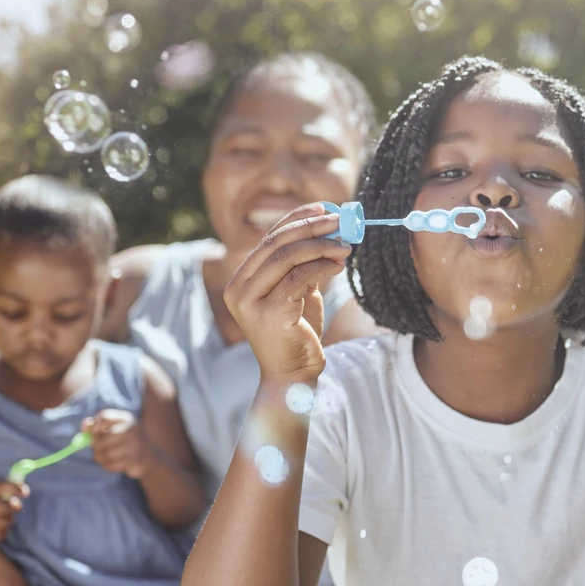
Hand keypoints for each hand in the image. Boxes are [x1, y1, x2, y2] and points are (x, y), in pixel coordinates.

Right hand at [0, 481, 26, 545]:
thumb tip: (24, 490)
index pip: (1, 487)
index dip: (16, 489)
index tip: (26, 492)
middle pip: (7, 508)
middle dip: (14, 507)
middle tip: (12, 506)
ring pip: (7, 522)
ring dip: (8, 519)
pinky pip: (2, 534)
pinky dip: (2, 530)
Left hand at [84, 409, 154, 479]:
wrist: (149, 456)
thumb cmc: (125, 441)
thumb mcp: (114, 429)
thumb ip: (96, 426)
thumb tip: (84, 425)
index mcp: (126, 418)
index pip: (104, 417)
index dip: (94, 426)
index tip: (94, 433)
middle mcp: (132, 429)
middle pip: (105, 438)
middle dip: (96, 446)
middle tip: (95, 449)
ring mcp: (135, 445)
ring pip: (108, 454)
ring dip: (99, 458)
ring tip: (100, 457)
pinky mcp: (135, 460)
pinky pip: (112, 465)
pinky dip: (107, 466)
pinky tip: (109, 464)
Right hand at [223, 204, 350, 383]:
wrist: (293, 376)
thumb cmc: (296, 334)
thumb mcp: (298, 293)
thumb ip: (303, 266)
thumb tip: (328, 232)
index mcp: (241, 280)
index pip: (268, 239)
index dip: (296, 219)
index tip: (324, 209)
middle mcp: (239, 288)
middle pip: (276, 243)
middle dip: (311, 227)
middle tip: (340, 221)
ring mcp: (250, 301)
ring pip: (287, 257)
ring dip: (321, 246)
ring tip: (345, 246)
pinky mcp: (269, 313)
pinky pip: (299, 278)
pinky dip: (322, 266)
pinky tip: (339, 265)